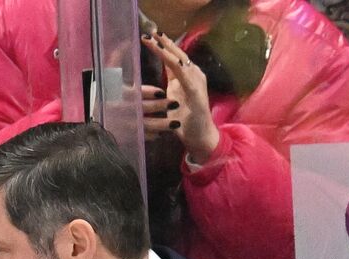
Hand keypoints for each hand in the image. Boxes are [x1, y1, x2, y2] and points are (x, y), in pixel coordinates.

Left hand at [141, 32, 219, 162]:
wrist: (199, 137)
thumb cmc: (184, 120)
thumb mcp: (170, 99)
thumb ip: (166, 86)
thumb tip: (150, 80)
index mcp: (185, 77)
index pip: (172, 58)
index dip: (162, 47)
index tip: (149, 37)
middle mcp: (193, 76)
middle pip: (177, 55)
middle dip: (164, 43)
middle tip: (151, 33)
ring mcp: (196, 82)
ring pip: (180, 62)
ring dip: (168, 51)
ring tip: (157, 40)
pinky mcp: (197, 92)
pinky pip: (186, 76)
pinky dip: (178, 67)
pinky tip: (171, 59)